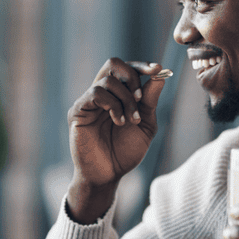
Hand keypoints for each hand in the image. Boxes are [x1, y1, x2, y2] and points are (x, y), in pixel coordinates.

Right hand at [66, 58, 164, 222]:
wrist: (109, 174)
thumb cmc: (125, 151)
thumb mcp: (145, 124)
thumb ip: (150, 100)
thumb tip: (160, 75)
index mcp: (118, 94)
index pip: (127, 69)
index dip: (142, 66)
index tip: (158, 69)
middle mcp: (102, 93)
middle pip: (113, 63)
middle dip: (132, 76)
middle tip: (140, 97)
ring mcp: (88, 101)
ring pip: (107, 80)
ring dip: (125, 99)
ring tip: (129, 120)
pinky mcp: (78, 110)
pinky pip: (95, 93)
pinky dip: (112, 104)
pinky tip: (119, 121)